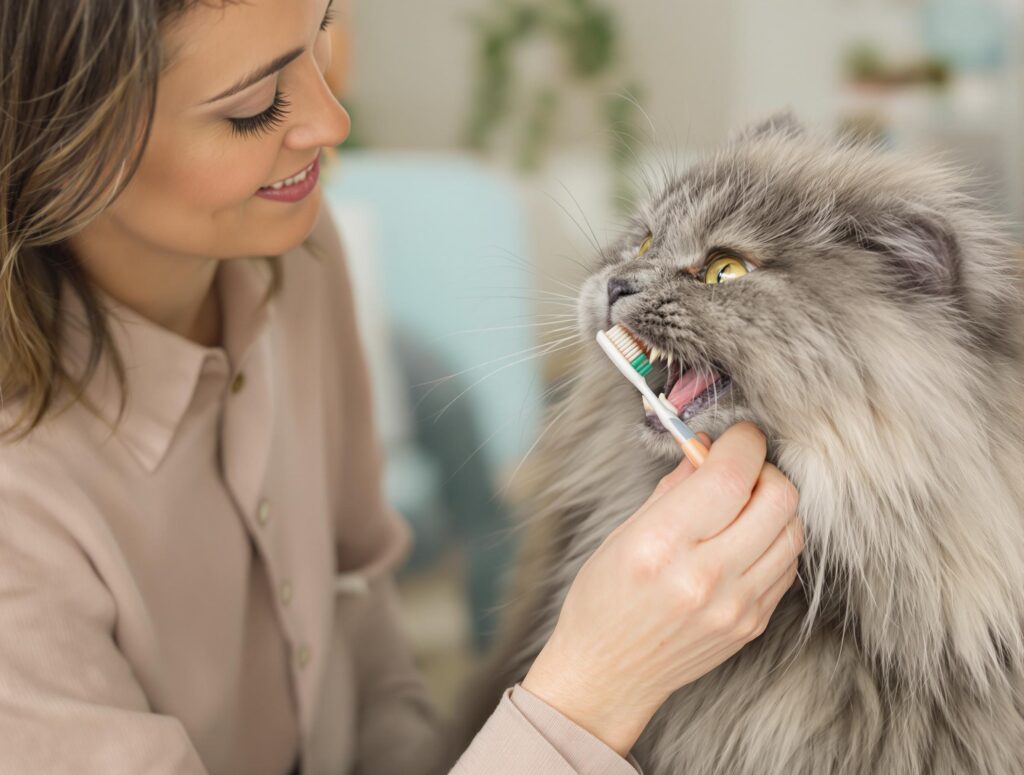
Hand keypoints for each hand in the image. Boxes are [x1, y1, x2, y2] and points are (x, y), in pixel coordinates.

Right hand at [521, 421, 802, 755]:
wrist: (609, 674)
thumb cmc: (604, 599)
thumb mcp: (623, 533)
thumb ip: (673, 488)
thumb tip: (706, 447)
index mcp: (662, 545)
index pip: (731, 477)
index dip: (743, 443)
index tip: (738, 436)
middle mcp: (705, 576)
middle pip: (778, 498)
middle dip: (765, 469)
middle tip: (741, 471)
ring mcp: (736, 605)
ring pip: (793, 531)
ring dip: (774, 505)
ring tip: (743, 507)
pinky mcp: (754, 624)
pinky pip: (788, 566)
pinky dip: (775, 541)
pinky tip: (745, 541)